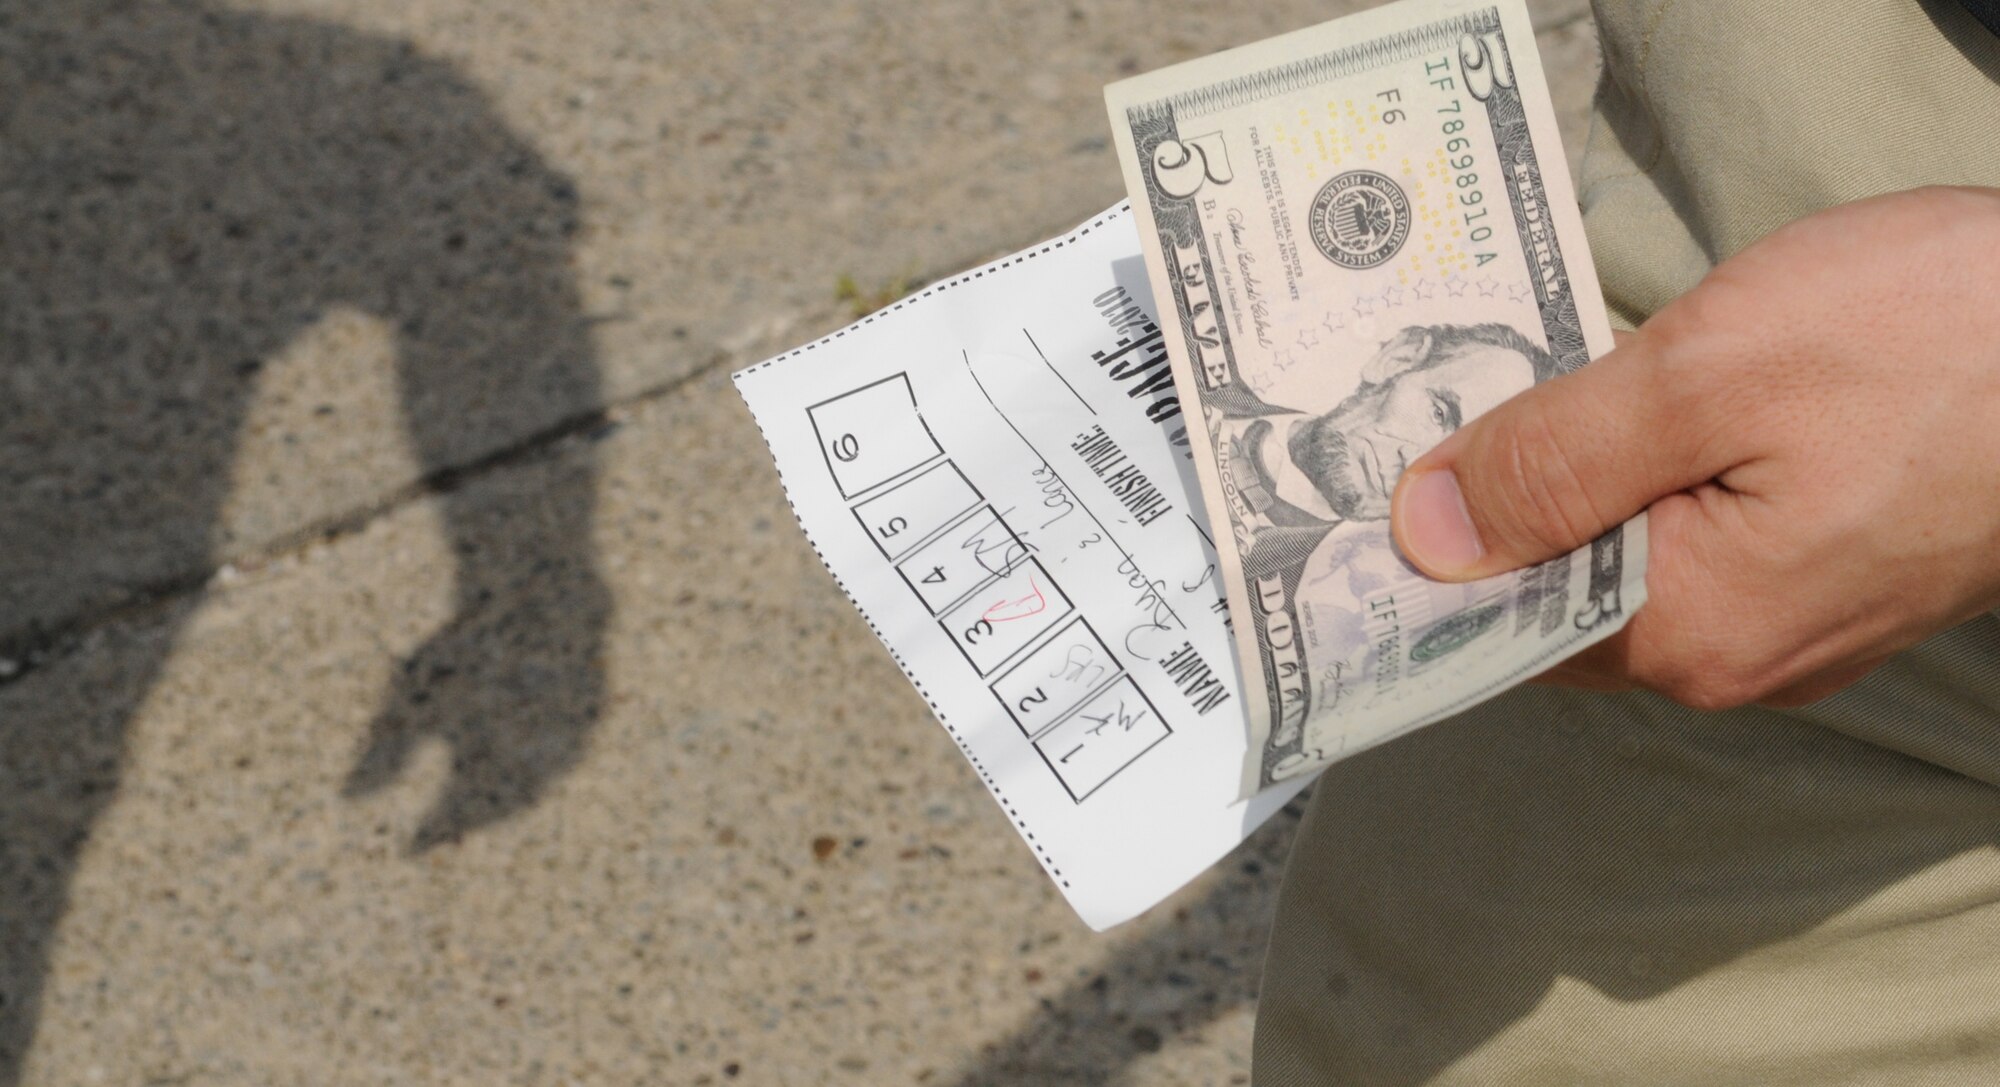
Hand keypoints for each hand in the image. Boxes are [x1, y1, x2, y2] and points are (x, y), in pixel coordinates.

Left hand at [1389, 187, 1999, 708]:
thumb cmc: (1942, 338)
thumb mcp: (1714, 372)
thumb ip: (1555, 462)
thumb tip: (1419, 535)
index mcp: (1694, 633)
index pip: (1495, 632)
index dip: (1412, 566)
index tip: (1335, 499)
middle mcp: (1735, 654)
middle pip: (1550, 598)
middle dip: (1478, 515)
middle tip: (1402, 417)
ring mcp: (1789, 614)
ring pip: (1617, 561)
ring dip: (1555, 489)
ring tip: (1492, 401)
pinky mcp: (1826, 560)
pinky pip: (1684, 535)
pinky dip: (1631, 478)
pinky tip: (1605, 413)